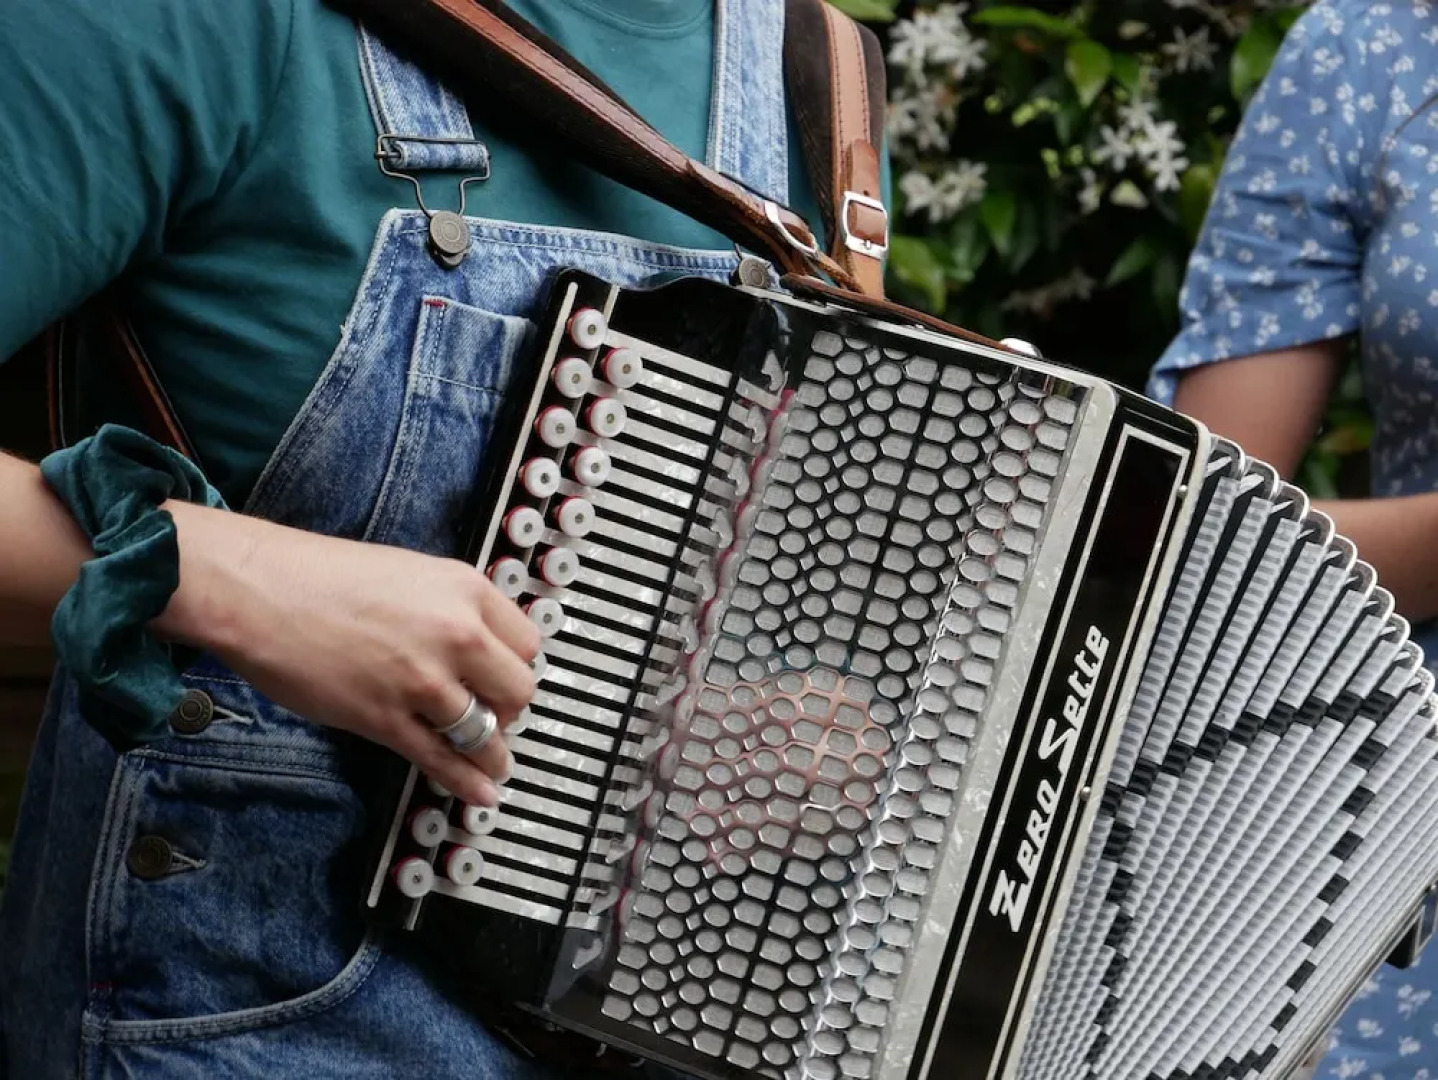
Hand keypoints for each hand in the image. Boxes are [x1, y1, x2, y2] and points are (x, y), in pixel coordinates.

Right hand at [156, 503, 539, 807]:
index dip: (516, 666)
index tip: (507, 679)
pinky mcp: (387, 719)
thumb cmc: (320, 576)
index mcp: (465, 588)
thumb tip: (471, 644)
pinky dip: (465, 782)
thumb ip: (448, 607)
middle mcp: (456, 634)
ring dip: (492, 754)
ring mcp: (423, 680)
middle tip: (494, 715)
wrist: (260, 590)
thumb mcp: (409, 572)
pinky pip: (442, 760)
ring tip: (495, 766)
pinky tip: (477, 791)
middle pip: (519, 690)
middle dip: (508, 708)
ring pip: (486, 732)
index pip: (527, 642)